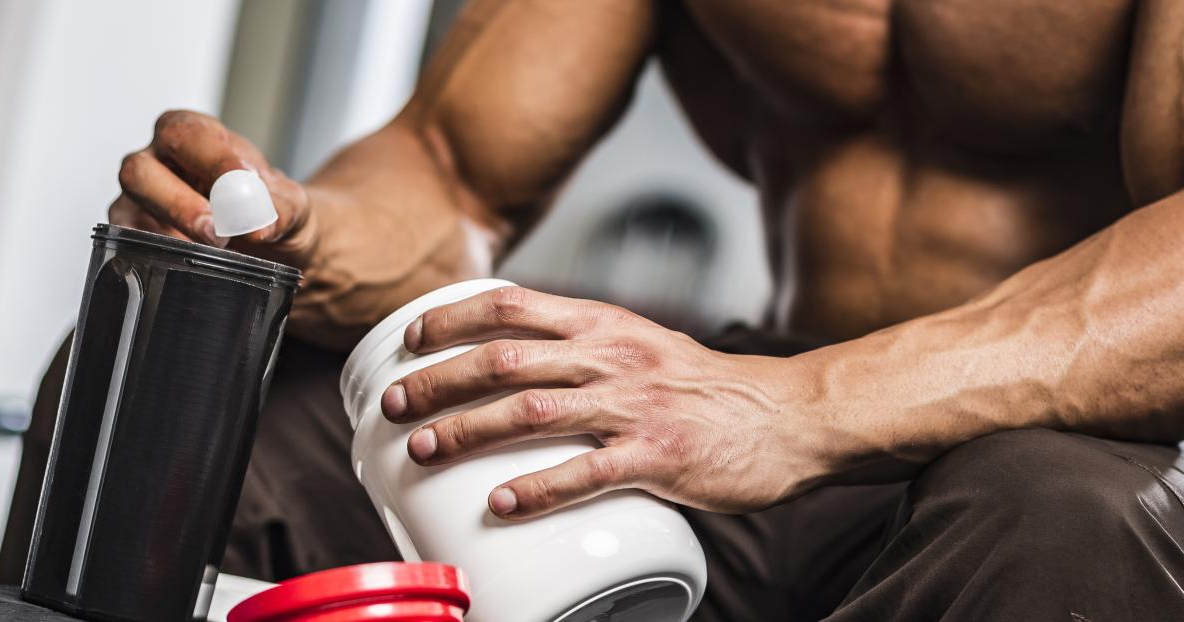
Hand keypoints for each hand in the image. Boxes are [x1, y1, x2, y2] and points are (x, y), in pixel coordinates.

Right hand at [111, 110, 314, 264]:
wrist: (269, 236)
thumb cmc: (269, 205)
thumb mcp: (289, 202)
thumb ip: (279, 208)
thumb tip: (259, 226)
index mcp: (191, 133)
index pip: (186, 135)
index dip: (211, 160)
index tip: (243, 183)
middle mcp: (155, 161)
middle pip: (139, 171)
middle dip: (178, 204)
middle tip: (217, 232)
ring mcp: (139, 201)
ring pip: (127, 213)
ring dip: (168, 237)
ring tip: (213, 253)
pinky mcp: (134, 235)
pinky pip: (131, 248)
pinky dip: (159, 259)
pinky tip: (192, 266)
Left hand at [381, 286, 842, 518]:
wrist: (789, 416)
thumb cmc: (710, 389)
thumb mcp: (643, 346)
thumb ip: (586, 350)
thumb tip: (515, 367)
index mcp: (606, 324)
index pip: (512, 304)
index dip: (451, 319)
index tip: (409, 341)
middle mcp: (614, 356)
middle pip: (506, 358)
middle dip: (439, 381)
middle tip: (395, 405)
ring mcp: (635, 406)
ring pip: (532, 411)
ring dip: (468, 431)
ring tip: (423, 452)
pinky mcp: (659, 457)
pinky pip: (586, 473)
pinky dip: (536, 489)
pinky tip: (500, 504)